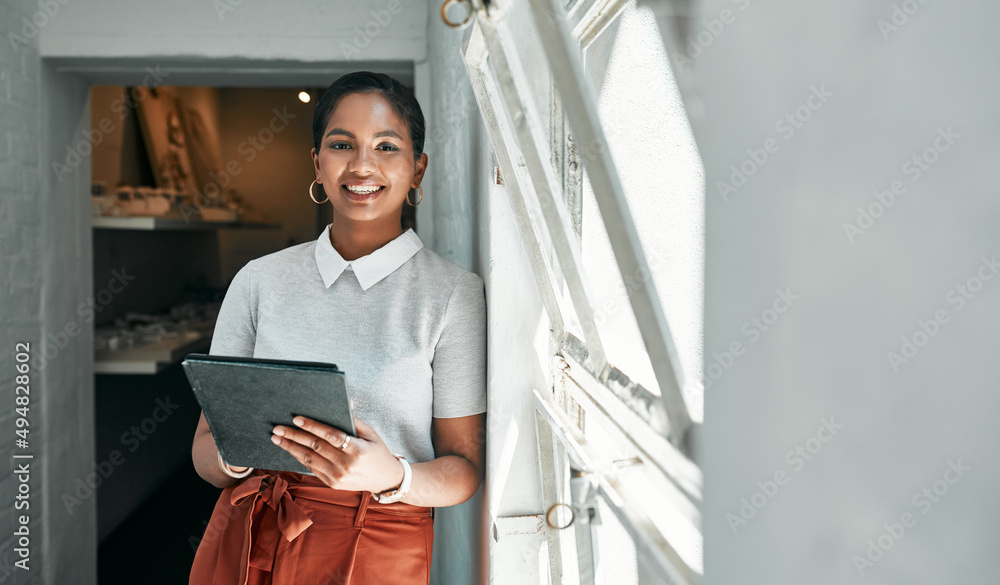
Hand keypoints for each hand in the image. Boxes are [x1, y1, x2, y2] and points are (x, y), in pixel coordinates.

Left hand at [270, 415, 404, 493]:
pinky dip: (299, 458)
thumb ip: (355, 420)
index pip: (330, 436)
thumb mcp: (372, 434)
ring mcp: (338, 476)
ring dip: (291, 447)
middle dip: (294, 436)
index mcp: (358, 450)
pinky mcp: (332, 484)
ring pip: (309, 459)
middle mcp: (346, 465)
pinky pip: (312, 469)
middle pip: (315, 447)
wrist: (385, 480)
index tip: (296, 419)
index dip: (313, 426)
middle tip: (278, 428)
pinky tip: (290, 449)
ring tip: (277, 438)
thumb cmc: (378, 452)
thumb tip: (344, 402)